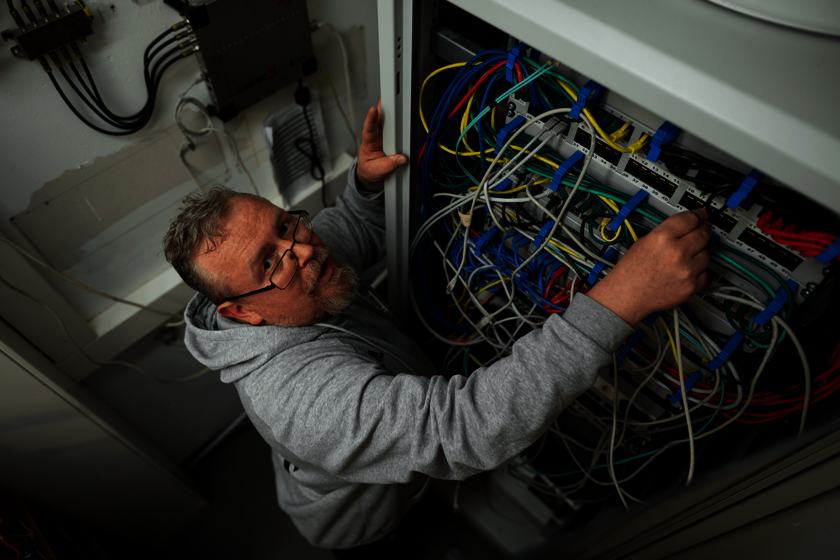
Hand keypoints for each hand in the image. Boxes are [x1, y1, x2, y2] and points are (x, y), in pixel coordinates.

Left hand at [356, 100, 407, 192]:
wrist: (370, 175)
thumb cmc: (370, 170)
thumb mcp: (377, 171)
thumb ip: (388, 165)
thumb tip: (401, 159)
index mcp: (369, 143)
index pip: (368, 129)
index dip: (371, 119)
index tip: (373, 110)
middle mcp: (376, 136)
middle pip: (379, 119)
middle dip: (384, 108)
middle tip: (390, 98)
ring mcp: (384, 136)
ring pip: (388, 122)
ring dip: (393, 113)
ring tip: (399, 103)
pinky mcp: (392, 139)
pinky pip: (396, 129)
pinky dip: (400, 123)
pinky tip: (405, 115)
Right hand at [587, 209, 711, 325]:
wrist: (627, 296)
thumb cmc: (631, 272)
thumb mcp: (644, 241)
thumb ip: (667, 232)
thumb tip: (686, 227)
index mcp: (662, 238)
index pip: (690, 219)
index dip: (699, 215)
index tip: (703, 214)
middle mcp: (677, 253)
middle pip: (703, 234)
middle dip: (702, 231)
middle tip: (699, 232)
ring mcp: (687, 271)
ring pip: (706, 254)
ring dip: (699, 253)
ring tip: (683, 258)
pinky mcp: (692, 286)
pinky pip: (704, 272)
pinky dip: (697, 271)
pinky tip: (683, 271)